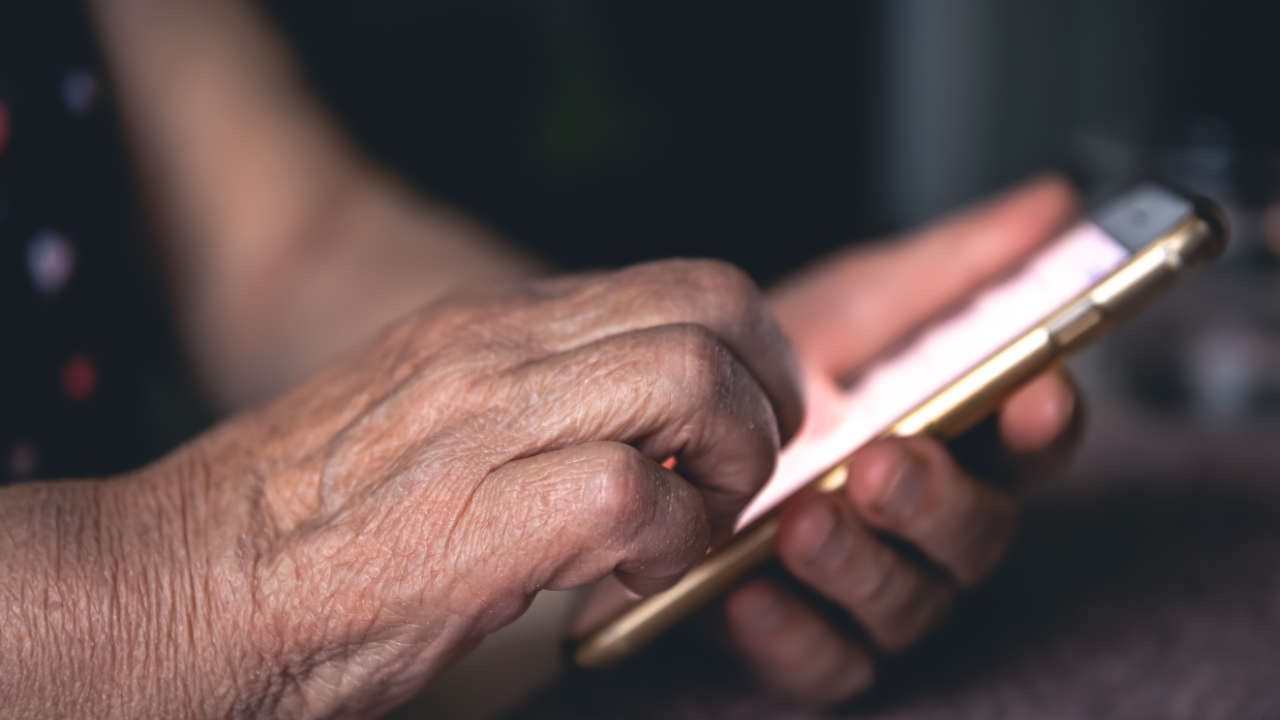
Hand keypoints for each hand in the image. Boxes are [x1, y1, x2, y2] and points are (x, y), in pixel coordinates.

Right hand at [68, 260, 802, 717]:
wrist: (182, 579)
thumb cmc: (307, 519)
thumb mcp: (431, 414)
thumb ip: (533, 399)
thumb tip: (642, 431)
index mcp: (494, 325)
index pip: (681, 283)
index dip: (748, 351)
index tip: (745, 422)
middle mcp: (500, 348)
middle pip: (711, 304)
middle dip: (766, 390)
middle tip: (745, 467)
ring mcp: (491, 419)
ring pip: (693, 378)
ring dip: (730, 463)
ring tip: (692, 523)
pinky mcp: (487, 514)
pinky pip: (642, 496)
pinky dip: (670, 544)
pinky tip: (627, 580)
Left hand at [723, 177, 1080, 705]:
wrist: (659, 424)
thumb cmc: (772, 372)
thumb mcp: (851, 306)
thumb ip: (948, 268)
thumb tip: (1053, 203)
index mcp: (957, 441)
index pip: (1032, 443)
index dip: (1045, 421)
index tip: (1035, 388)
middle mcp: (929, 524)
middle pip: (979, 532)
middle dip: (937, 499)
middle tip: (882, 461)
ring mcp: (873, 587)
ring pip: (908, 602)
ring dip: (861, 562)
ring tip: (803, 518)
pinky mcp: (807, 637)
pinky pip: (826, 660)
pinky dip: (792, 631)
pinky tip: (746, 590)